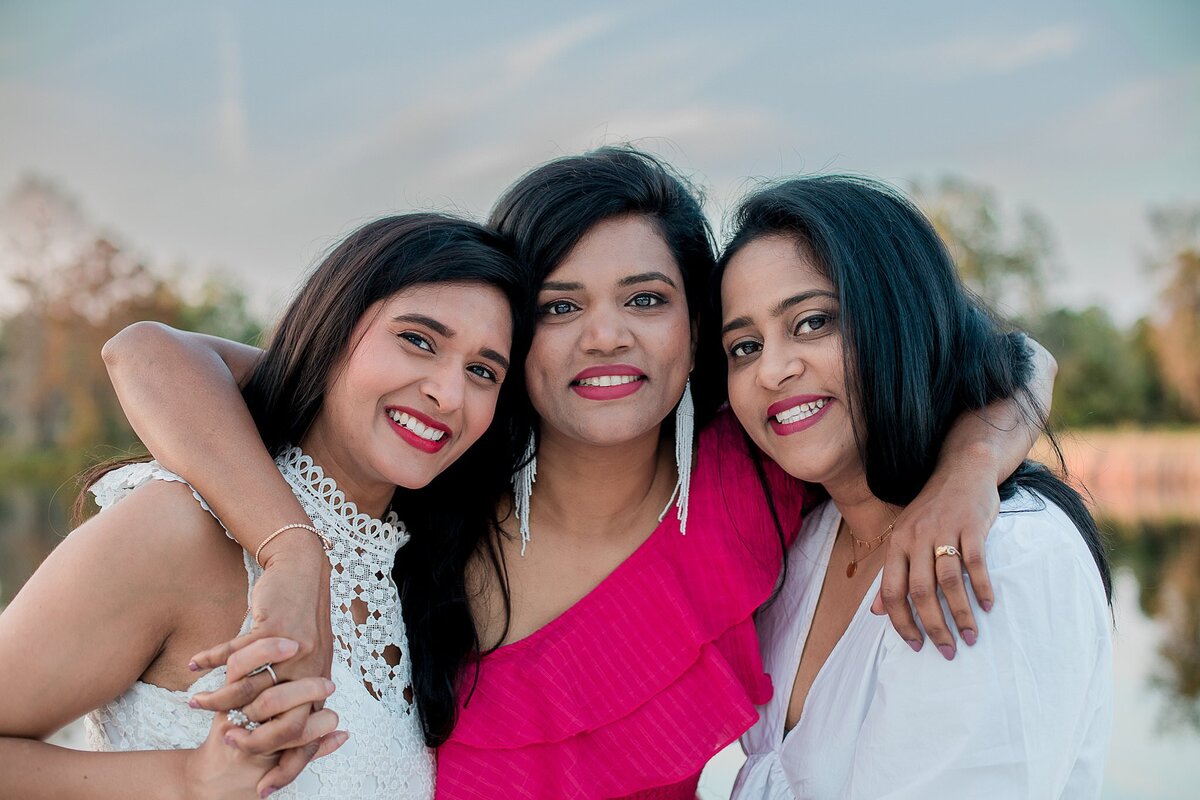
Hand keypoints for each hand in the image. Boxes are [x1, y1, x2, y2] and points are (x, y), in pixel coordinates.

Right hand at [189, 548, 333, 791]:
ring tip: (194, 704)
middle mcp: (309, 673)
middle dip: (249, 740)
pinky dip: (213, 659)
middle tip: (223, 744)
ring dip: (218, 698)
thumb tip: (273, 725)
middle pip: (279, 722)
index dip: (286, 765)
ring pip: (249, 689)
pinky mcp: (275, 630)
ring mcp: (294, 653)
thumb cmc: (301, 619)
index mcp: (316, 685)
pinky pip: (238, 653)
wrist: (304, 574)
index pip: (304, 737)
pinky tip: (193, 665)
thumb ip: (292, 691)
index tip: (263, 790)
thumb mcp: (306, 659)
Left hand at [872, 468, 998, 659]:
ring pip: (949, 582)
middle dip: (934, 626)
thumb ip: (894, 574)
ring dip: (961, 614)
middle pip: (921, 592)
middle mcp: (915, 538)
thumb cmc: (933, 510)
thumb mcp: (905, 537)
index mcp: (896, 544)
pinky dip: (982, 588)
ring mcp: (943, 530)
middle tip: (948, 650)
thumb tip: (877, 612)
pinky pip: (975, 563)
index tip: (916, 645)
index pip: (892, 591)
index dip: (901, 622)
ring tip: (971, 636)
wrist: (962, 470)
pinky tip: (988, 606)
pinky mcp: (970, 525)